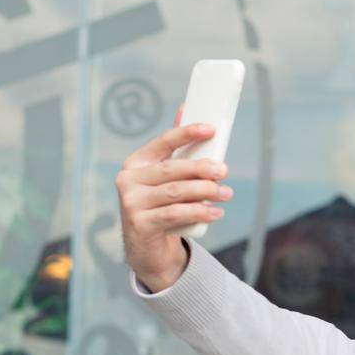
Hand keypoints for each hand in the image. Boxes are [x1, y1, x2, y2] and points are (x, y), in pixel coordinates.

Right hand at [116, 111, 229, 291]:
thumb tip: (186, 108)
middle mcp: (128, 180)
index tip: (211, 129)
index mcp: (136, 162)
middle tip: (224, 170)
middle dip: (201, 168)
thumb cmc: (161, 204)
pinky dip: (199, 212)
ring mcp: (131, 202)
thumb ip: (176, 148)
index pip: (163, 142)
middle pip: (171, 169)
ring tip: (226, 194)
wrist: (146, 247)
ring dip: (205, 192)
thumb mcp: (167, 178)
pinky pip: (174, 214)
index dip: (187, 132)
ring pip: (175, 192)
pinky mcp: (140, 224)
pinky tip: (215, 212)